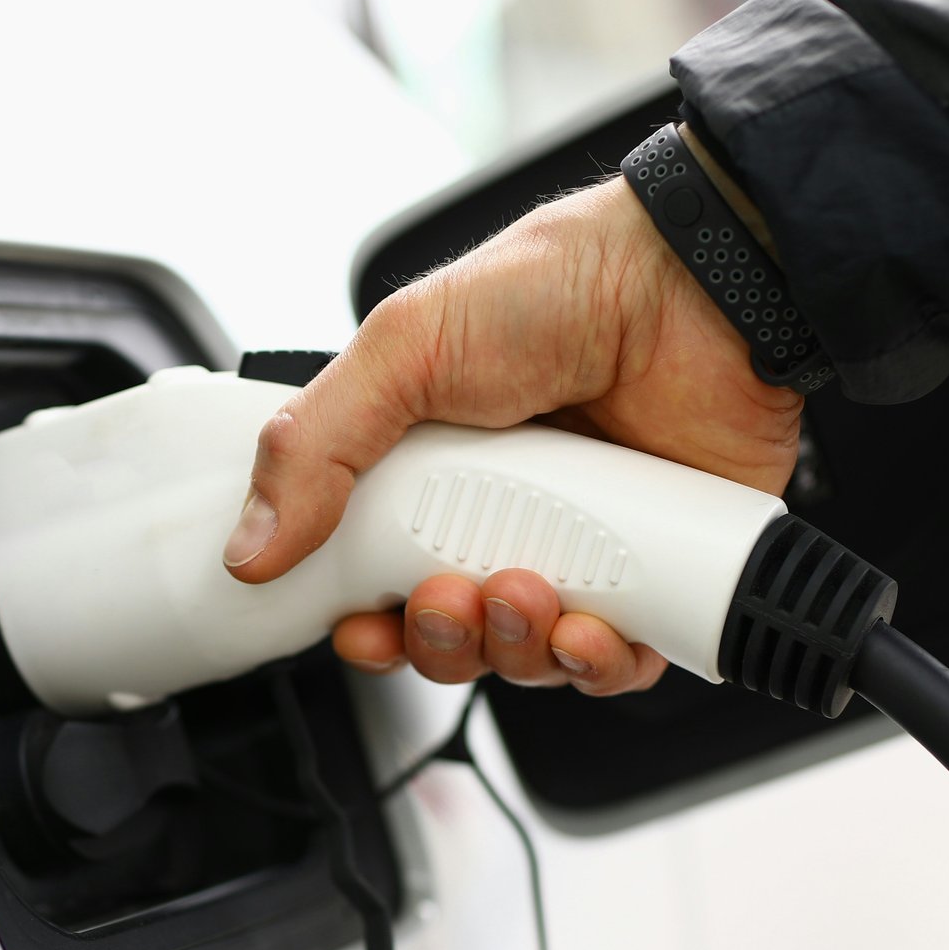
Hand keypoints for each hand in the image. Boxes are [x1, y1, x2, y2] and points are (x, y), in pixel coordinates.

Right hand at [222, 167, 803, 694]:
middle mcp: (511, 517)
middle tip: (445, 598)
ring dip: (512, 650)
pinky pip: (619, 664)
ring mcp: (588, 548)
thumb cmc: (559, 289)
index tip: (359, 630)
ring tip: (521, 593)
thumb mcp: (404, 350)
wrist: (698, 281)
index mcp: (438, 471)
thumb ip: (317, 448)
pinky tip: (585, 630)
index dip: (369, 625)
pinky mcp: (661, 573)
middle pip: (453, 637)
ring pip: (530, 658)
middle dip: (439, 642)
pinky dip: (595, 668)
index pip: (384, 582)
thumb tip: (250, 548)